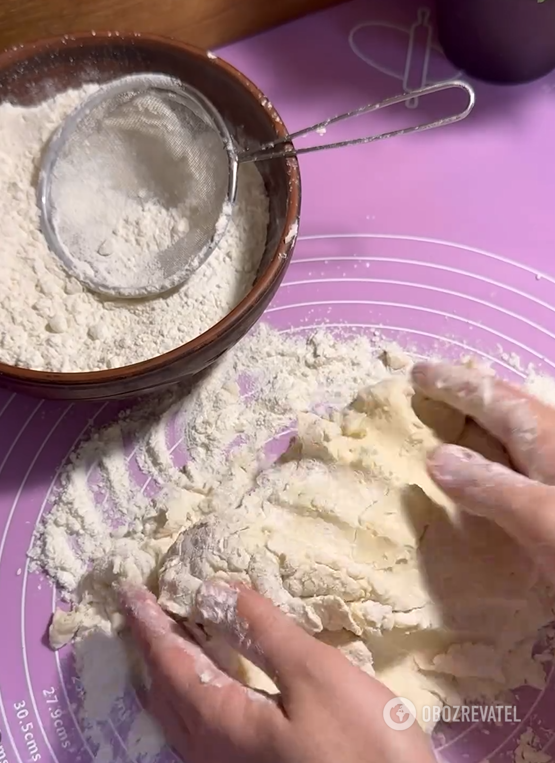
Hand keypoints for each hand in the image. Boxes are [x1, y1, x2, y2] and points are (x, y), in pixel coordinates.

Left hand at [119, 581, 435, 762]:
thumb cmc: (360, 744)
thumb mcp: (314, 674)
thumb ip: (262, 631)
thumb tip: (216, 590)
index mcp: (221, 722)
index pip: (170, 662)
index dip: (149, 624)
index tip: (131, 592)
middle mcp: (212, 752)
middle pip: (165, 692)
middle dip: (150, 648)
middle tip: (141, 612)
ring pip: (179, 716)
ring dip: (166, 674)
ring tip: (164, 643)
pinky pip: (197, 730)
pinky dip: (188, 697)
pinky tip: (204, 690)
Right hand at [412, 361, 554, 581]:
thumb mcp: (544, 522)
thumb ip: (491, 489)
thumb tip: (437, 457)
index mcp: (549, 438)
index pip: (492, 398)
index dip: (453, 384)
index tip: (417, 372)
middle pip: (511, 407)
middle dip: (473, 395)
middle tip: (440, 386)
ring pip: (523, 433)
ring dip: (489, 423)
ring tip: (464, 419)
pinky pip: (529, 458)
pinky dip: (503, 454)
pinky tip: (505, 469)